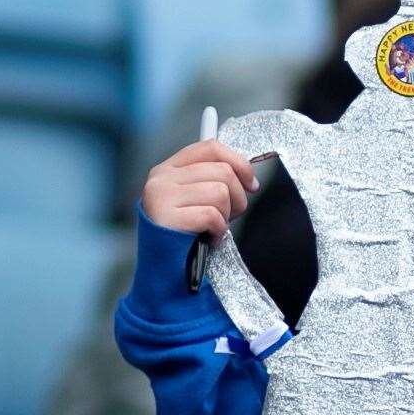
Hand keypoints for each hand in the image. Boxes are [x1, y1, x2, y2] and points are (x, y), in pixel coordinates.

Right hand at [142, 138, 259, 240]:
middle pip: (223, 171)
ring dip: (226, 216)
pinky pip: (212, 215)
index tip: (251, 184)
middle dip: (237, 197)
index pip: (211, 147)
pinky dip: (218, 230)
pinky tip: (208, 237)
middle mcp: (162, 177)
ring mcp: (162, 196)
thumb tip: (248, 177)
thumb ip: (213, 180)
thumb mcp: (197, 200)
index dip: (239, 163)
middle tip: (229, 215)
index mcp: (170, 168)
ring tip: (213, 227)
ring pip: (220, 192)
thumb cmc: (186, 233)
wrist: (162, 267)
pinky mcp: (166, 217)